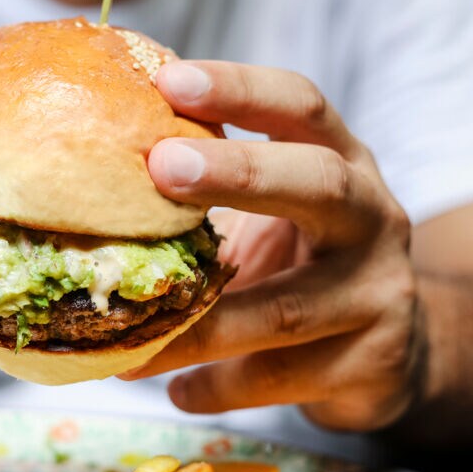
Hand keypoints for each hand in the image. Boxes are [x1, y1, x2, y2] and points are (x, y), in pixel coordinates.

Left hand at [127, 61, 420, 431]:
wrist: (394, 354)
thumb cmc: (300, 268)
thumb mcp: (269, 218)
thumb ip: (205, 197)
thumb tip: (79, 180)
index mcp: (341, 162)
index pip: (300, 106)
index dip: (241, 89)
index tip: (170, 81)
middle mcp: (373, 218)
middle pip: (320, 184)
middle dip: (239, 174)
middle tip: (161, 166)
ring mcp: (379, 294)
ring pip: (285, 310)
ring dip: (199, 324)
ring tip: (125, 338)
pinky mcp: (373, 365)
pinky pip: (281, 379)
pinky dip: (219, 386)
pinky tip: (176, 390)